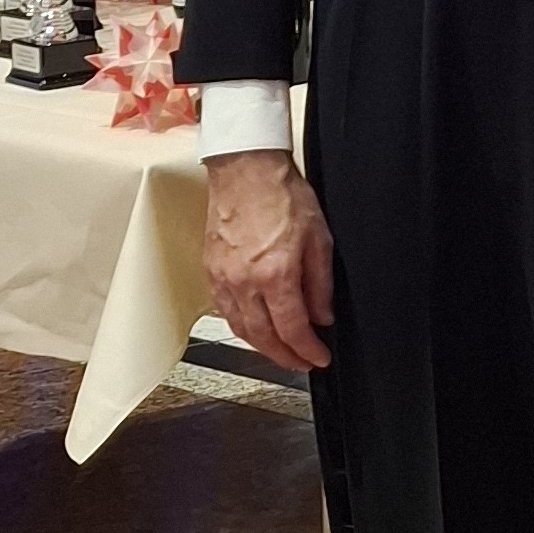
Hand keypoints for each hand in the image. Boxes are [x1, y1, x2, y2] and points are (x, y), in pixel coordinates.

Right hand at [203, 151, 334, 373]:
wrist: (245, 168)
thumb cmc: (281, 193)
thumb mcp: (319, 237)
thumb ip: (321, 283)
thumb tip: (322, 315)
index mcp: (275, 274)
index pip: (292, 329)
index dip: (308, 351)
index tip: (319, 357)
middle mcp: (244, 282)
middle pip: (263, 338)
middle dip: (285, 358)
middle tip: (302, 363)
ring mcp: (224, 278)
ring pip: (240, 329)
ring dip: (262, 347)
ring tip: (281, 352)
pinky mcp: (211, 270)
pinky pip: (225, 311)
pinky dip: (241, 327)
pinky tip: (254, 328)